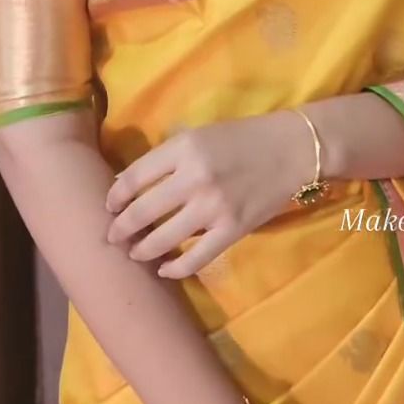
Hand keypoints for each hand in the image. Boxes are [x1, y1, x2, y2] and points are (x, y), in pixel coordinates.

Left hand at [104, 113, 310, 276]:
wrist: (294, 150)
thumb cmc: (244, 138)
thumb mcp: (201, 134)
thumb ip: (169, 157)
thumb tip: (131, 183)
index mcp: (184, 148)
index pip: (134, 177)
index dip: (115, 195)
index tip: (110, 206)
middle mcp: (194, 178)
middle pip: (142, 211)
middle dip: (120, 228)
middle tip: (112, 236)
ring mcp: (213, 207)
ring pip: (163, 239)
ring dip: (142, 250)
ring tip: (135, 253)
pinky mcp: (232, 230)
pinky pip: (195, 258)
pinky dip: (175, 268)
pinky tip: (165, 269)